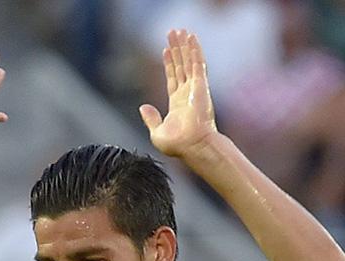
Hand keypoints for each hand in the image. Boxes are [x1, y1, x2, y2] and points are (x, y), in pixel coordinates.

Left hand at [140, 29, 217, 159]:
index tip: (166, 50)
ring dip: (185, 46)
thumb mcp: (157, 133)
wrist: (194, 146)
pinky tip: (192, 38)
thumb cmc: (178, 146)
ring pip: (189, 62)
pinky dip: (195, 50)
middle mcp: (188, 94)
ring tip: (181, 31)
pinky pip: (197, 63)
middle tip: (173, 34)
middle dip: (177, 50)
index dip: (169, 64)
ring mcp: (195, 89)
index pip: (173, 78)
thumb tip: (143, 107)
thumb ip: (150, 119)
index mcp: (178, 105)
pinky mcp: (201, 86)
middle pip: (181, 66)